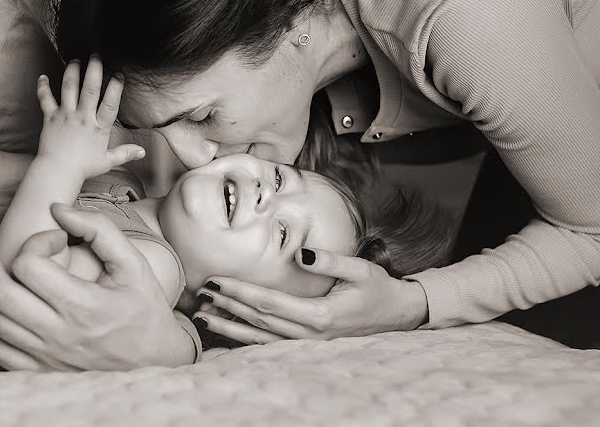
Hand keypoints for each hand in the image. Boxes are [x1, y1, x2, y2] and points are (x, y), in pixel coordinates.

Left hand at [0, 203, 194, 370]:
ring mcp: (44, 357)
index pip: (30, 266)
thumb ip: (99, 229)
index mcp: (82, 305)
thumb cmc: (144, 307)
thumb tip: (57, 209)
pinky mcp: (36, 370)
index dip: (36, 241)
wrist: (154, 361)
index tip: (56, 238)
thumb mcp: (133, 263)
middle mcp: (58, 334)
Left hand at [36, 56, 143, 179]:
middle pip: (90, 89)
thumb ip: (125, 153)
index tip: (119, 74)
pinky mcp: (50, 117)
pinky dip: (43, 87)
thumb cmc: (83, 167)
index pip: (110, 103)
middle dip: (94, 70)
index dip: (115, 87)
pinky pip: (45, 99)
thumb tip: (143, 152)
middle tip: (96, 55)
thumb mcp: (107, 161)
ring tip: (76, 60)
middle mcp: (83, 117)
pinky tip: (43, 76)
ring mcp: (66, 115)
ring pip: (69, 88)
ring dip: (72, 72)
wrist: (58, 171)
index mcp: (99, 127)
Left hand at [193, 248, 428, 343]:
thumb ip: (329, 261)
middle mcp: (310, 333)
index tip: (216, 281)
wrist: (399, 316)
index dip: (239, 292)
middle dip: (227, 306)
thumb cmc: (379, 288)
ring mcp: (309, 343)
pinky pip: (270, 345)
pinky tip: (226, 333)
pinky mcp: (309, 345)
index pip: (268, 302)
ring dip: (229, 326)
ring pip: (259, 338)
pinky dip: (245, 339)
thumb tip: (301, 254)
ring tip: (203, 316)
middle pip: (258, 319)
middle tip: (199, 294)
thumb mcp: (360, 269)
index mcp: (320, 314)